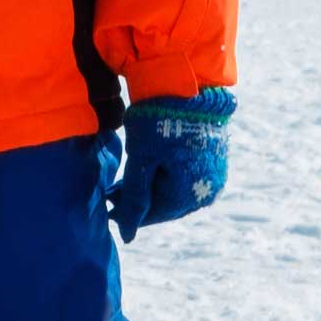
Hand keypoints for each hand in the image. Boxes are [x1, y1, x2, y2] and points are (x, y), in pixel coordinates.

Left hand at [107, 88, 234, 241]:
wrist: (189, 84)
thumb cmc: (159, 121)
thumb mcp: (141, 160)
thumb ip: (135, 199)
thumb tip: (127, 235)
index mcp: (188, 195)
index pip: (153, 215)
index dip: (127, 213)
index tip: (107, 206)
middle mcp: (206, 191)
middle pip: (165, 206)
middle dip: (139, 200)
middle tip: (112, 193)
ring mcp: (213, 177)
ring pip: (175, 192)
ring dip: (151, 188)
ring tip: (127, 180)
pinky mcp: (214, 161)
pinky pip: (186, 178)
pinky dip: (166, 176)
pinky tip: (149, 166)